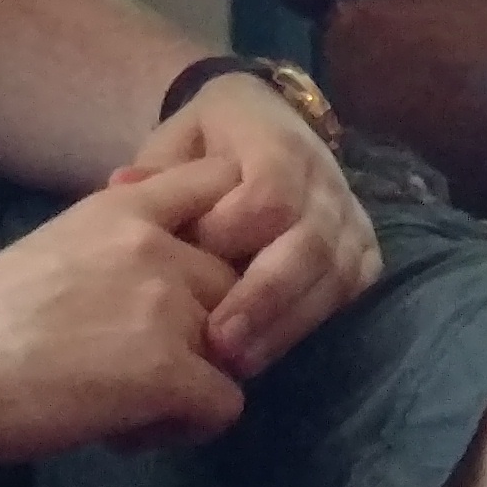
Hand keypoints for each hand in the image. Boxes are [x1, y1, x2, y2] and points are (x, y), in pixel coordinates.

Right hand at [0, 161, 249, 458]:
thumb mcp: (62, 244)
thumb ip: (121, 246)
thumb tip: (167, 270)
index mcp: (125, 206)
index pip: (223, 185)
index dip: (228, 231)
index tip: (195, 275)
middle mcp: (157, 245)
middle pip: (236, 286)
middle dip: (204, 327)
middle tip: (140, 364)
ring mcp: (167, 307)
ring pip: (235, 350)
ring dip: (192, 381)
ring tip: (127, 401)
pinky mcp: (168, 372)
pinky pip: (224, 406)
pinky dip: (183, 428)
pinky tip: (125, 429)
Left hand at [108, 76, 378, 377]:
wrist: (266, 123)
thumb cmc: (208, 141)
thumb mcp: (176, 141)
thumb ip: (157, 168)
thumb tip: (123, 185)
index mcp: (274, 138)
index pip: (270, 193)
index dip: (232, 232)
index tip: (186, 264)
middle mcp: (323, 175)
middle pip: (309, 242)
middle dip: (263, 297)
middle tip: (218, 344)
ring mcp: (349, 214)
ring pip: (333, 275)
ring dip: (285, 324)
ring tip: (237, 363)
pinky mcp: (363, 249)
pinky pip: (351, 291)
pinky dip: (312, 324)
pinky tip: (270, 352)